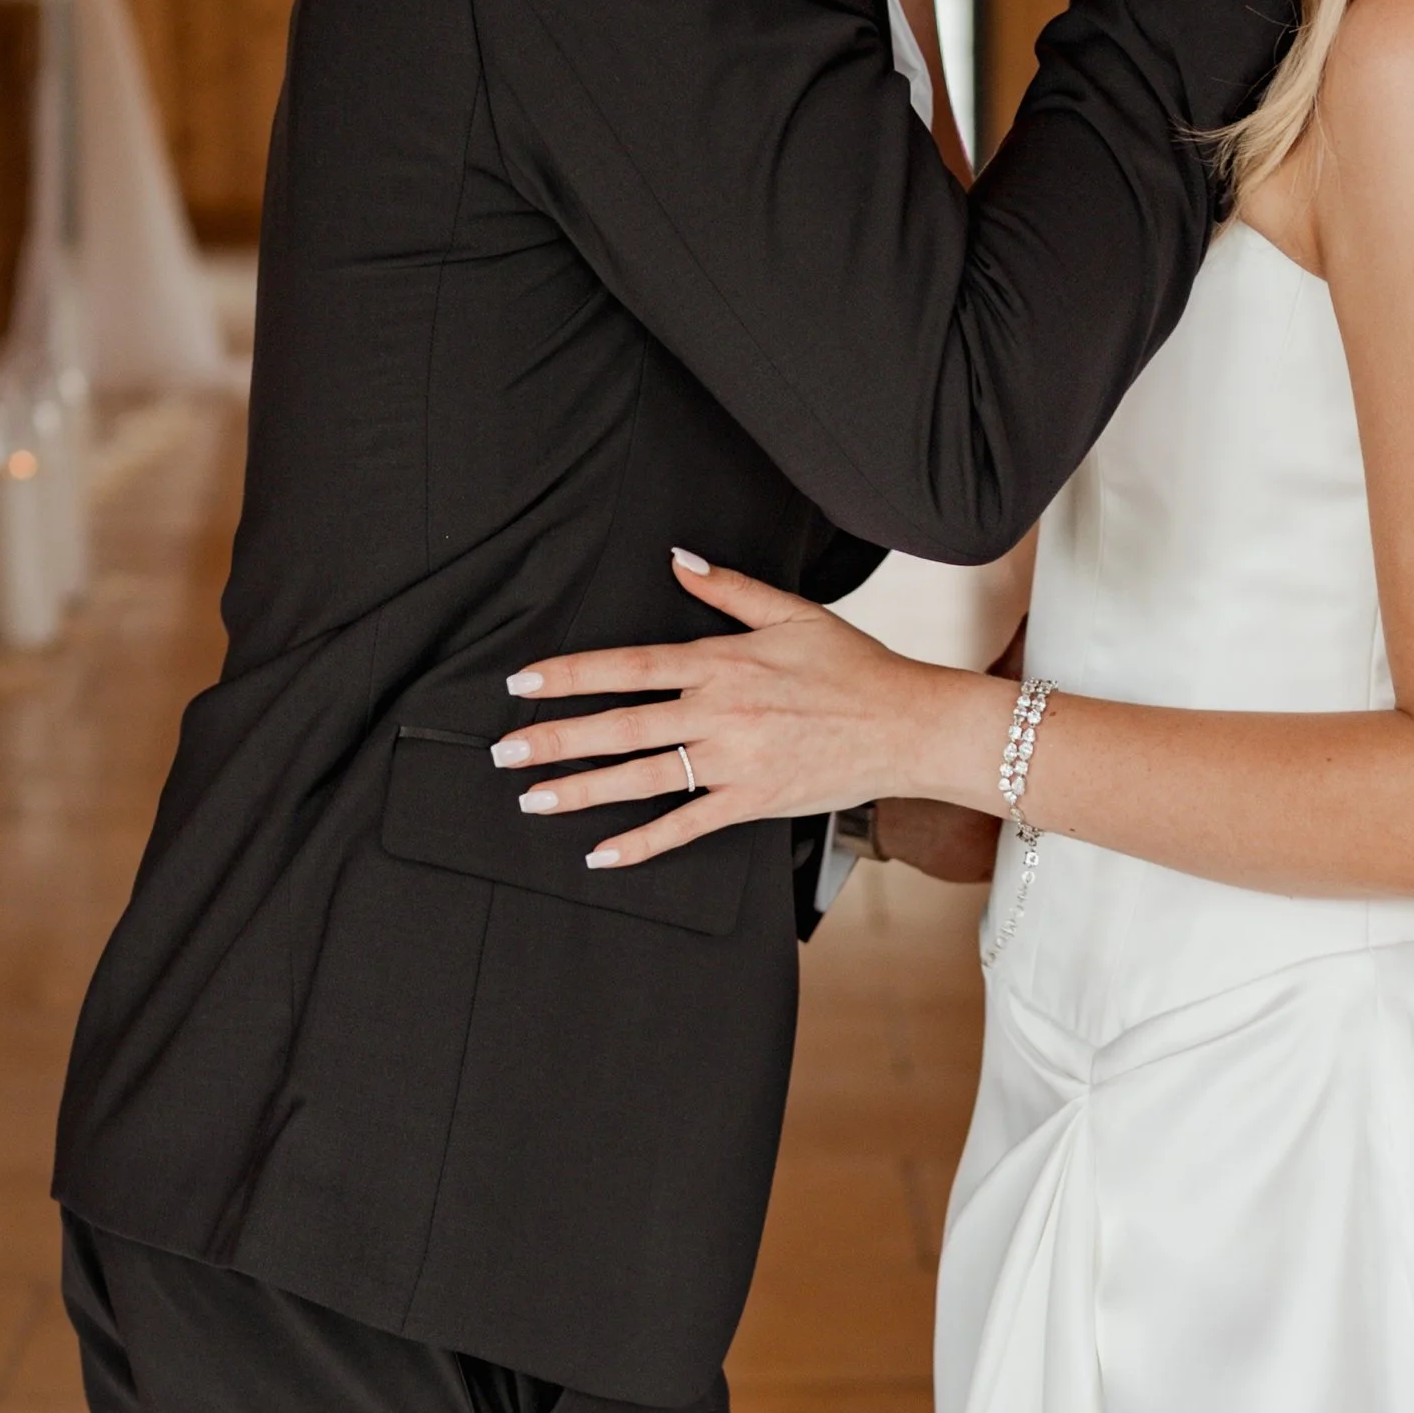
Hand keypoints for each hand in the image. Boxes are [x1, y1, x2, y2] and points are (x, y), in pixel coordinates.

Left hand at [490, 553, 1000, 870]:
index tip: (523, 682)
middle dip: (557, 738)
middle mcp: (720, 711)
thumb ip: (729, 589)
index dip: (571, 674)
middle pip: (622, 725)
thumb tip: (678, 559)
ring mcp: (735, 761)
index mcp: (723, 662)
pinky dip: (642, 842)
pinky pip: (687, 826)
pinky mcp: (753, 801)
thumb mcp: (793, 612)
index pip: (630, 665)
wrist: (908, 724)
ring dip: (583, 789)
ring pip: (644, 777)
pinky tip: (600, 854)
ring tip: (533, 799)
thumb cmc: (854, 667)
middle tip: (505, 751)